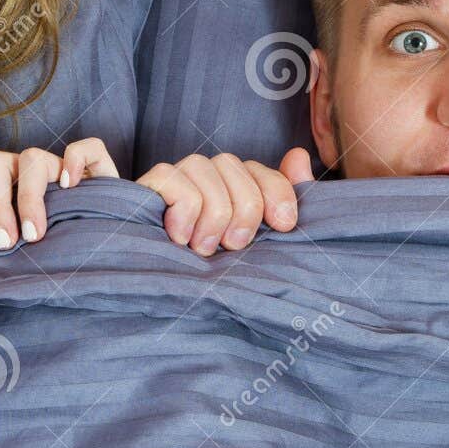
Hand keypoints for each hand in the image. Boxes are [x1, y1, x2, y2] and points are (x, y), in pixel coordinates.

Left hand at [0, 137, 118, 249]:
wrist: (91, 258)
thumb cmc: (34, 249)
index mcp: (0, 180)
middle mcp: (26, 170)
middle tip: (3, 242)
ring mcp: (60, 168)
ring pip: (33, 157)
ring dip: (27, 196)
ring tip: (33, 235)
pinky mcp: (97, 169)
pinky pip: (87, 148)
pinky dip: (76, 160)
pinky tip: (68, 187)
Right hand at [135, 147, 312, 255]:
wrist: (161, 290)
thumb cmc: (211, 272)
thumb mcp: (255, 246)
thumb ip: (279, 202)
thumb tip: (299, 157)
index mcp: (233, 186)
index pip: (261, 170)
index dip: (278, 192)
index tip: (284, 225)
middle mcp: (206, 175)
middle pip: (233, 164)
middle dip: (244, 209)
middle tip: (233, 246)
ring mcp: (177, 177)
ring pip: (204, 167)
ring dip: (212, 215)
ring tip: (203, 249)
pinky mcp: (149, 186)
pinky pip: (174, 180)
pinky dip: (184, 213)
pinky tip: (180, 239)